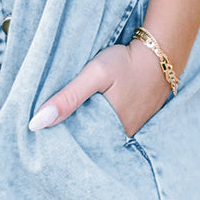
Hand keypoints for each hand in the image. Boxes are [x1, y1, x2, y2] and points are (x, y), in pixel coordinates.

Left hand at [29, 38, 173, 138]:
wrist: (162, 52)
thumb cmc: (127, 62)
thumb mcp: (95, 74)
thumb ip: (68, 97)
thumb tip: (37, 123)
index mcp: (110, 130)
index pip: (78, 146)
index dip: (60, 140)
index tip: (40, 136)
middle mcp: (123, 135)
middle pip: (90, 142)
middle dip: (72, 135)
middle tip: (49, 128)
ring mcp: (133, 128)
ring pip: (102, 135)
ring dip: (86, 128)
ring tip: (65, 120)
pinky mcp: (138, 119)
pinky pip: (114, 127)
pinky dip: (101, 122)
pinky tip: (90, 112)